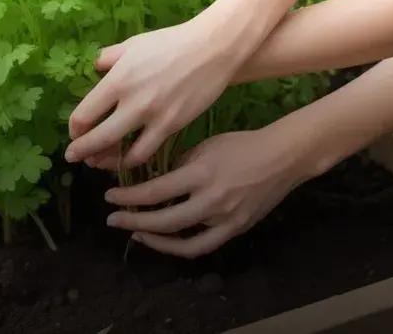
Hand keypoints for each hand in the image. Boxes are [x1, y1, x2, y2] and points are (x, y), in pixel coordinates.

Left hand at [65, 16, 244, 167]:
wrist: (212, 49)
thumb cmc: (171, 42)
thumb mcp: (133, 44)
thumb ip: (109, 58)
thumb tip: (95, 68)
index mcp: (117, 79)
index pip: (83, 114)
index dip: (74, 129)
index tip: (74, 132)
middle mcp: (132, 102)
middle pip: (97, 138)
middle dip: (81, 151)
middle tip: (73, 157)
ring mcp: (153, 117)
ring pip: (121, 152)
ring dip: (106, 161)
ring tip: (99, 163)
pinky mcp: (172, 126)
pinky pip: (146, 152)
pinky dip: (133, 160)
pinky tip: (128, 160)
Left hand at [104, 127, 312, 257]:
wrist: (283, 157)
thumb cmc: (241, 144)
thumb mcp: (206, 145)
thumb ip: (179, 164)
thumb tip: (151, 179)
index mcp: (201, 172)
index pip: (156, 190)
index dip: (128, 197)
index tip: (109, 196)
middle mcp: (212, 199)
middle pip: (163, 220)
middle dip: (133, 221)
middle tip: (113, 218)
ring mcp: (225, 219)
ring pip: (181, 241)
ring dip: (154, 239)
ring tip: (135, 233)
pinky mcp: (236, 230)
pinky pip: (202, 246)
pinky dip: (180, 247)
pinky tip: (165, 241)